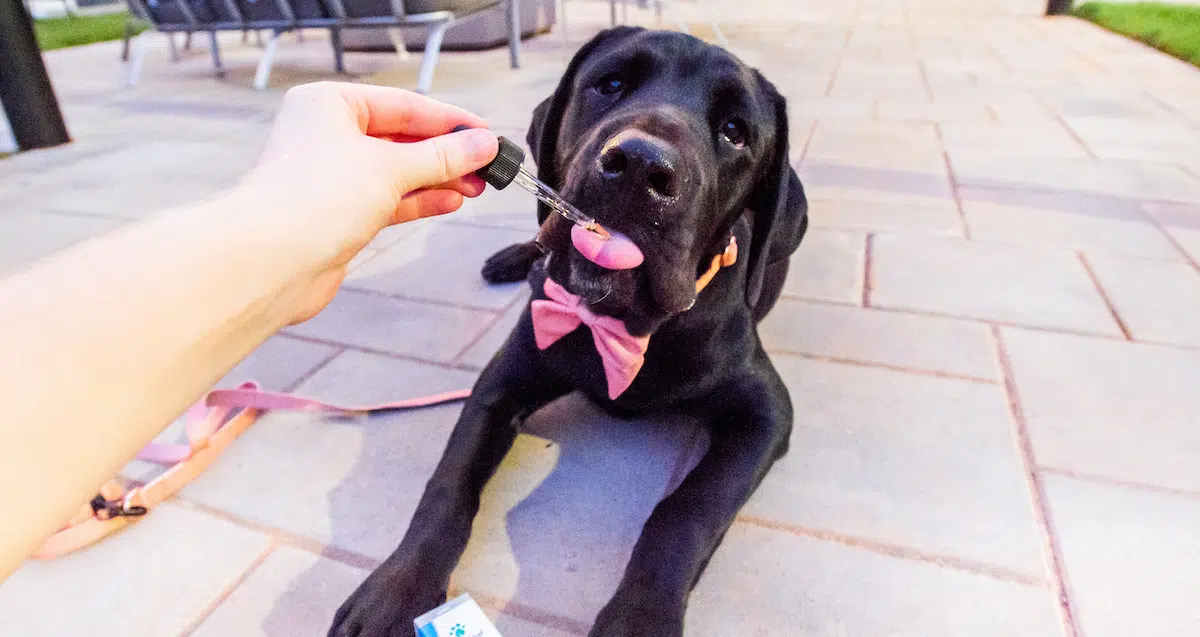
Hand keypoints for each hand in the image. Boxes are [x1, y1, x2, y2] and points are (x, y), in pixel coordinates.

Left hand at [234, 81, 498, 322]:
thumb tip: (485, 145)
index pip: (404, 106)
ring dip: (437, 178)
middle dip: (446, 154)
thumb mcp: (391, 168)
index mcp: (330, 104)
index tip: (487, 135)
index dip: (450, 122)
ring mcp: (332, 176)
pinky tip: (450, 201)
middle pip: (401, 138)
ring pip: (397, 171)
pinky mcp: (338, 213)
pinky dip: (418, 200)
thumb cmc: (316, 199)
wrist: (271, 261)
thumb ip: (443, 156)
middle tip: (488, 166)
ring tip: (476, 187)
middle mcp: (327, 134)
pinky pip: (388, 199)